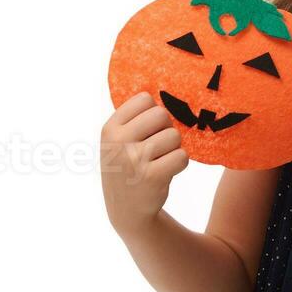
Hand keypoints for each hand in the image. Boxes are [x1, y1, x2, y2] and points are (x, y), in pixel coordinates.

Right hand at [100, 92, 189, 236]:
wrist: (127, 211)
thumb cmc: (129, 167)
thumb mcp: (118, 140)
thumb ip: (134, 117)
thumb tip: (163, 80)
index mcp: (110, 128)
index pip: (145, 99)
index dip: (153, 113)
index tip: (147, 130)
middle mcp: (118, 142)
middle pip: (162, 115)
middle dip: (166, 129)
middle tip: (157, 147)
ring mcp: (134, 160)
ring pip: (174, 136)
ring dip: (173, 149)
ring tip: (160, 161)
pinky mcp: (152, 177)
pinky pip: (182, 156)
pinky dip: (180, 163)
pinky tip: (166, 171)